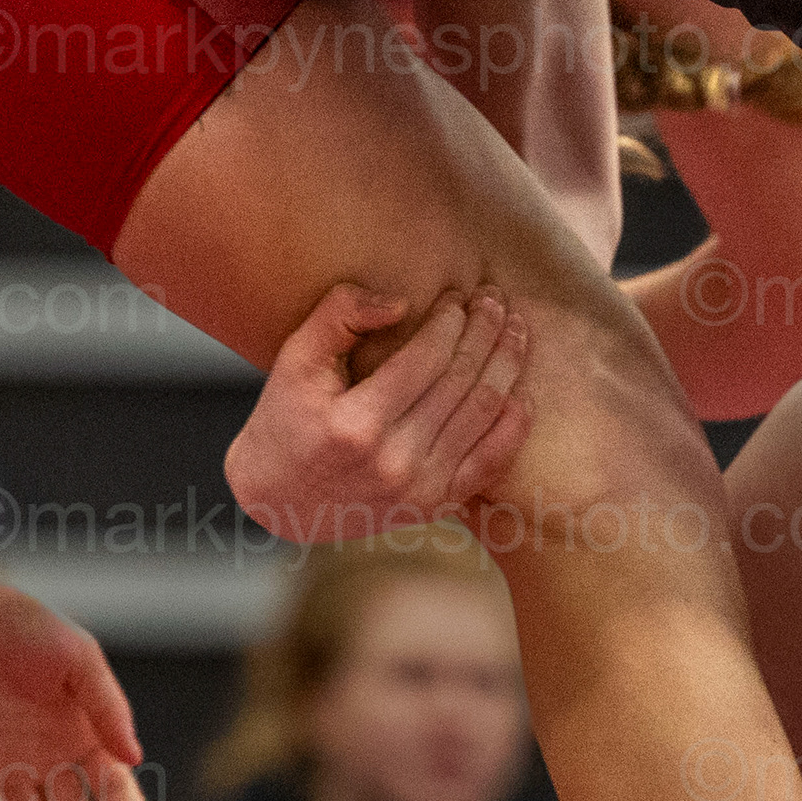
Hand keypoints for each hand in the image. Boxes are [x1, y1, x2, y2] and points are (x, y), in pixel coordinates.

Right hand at [226, 283, 529, 545]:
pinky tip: (523, 389)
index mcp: (355, 424)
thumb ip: (339, 315)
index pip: (426, 358)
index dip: (451, 320)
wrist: (278, 501)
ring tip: (516, 327)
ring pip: (483, 414)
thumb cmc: (285, 419)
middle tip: (495, 298)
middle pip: (461, 381)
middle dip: (485, 331)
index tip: (459, 294)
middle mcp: (393, 461)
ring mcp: (419, 489)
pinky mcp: (435, 505)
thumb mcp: (294, 359)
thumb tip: (401, 302)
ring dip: (507, 364)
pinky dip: (514, 424)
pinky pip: (491, 461)